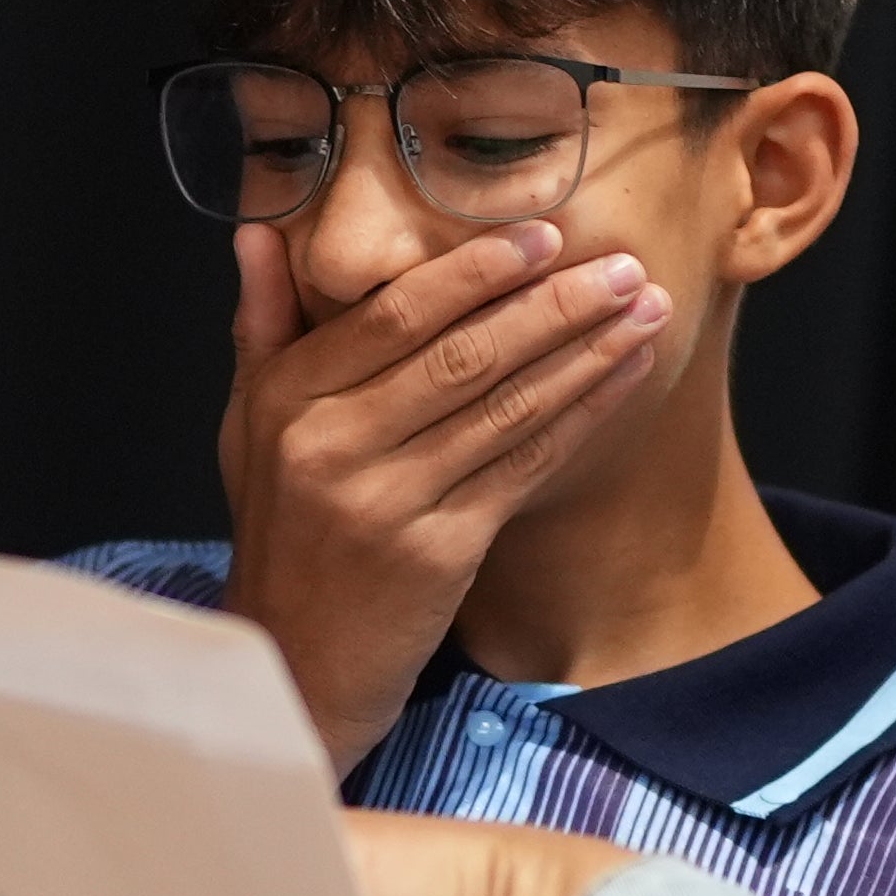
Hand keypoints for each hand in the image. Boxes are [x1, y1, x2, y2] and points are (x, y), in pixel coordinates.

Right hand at [217, 217, 677, 769]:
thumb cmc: (284, 534)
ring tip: (647, 309)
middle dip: (555, 304)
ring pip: (505, 407)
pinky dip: (581, 416)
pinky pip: (524, 466)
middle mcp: (332, 446)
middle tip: (626, 265)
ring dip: (587, 352)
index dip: (475, 271)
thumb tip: (261, 232)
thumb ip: (263, 326)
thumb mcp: (249, 427)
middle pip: (463, 355)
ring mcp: (387, 503)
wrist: (296, 663)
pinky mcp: (438, 553)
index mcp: (287, 400)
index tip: (544, 235)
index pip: (394, 315)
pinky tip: (624, 378)